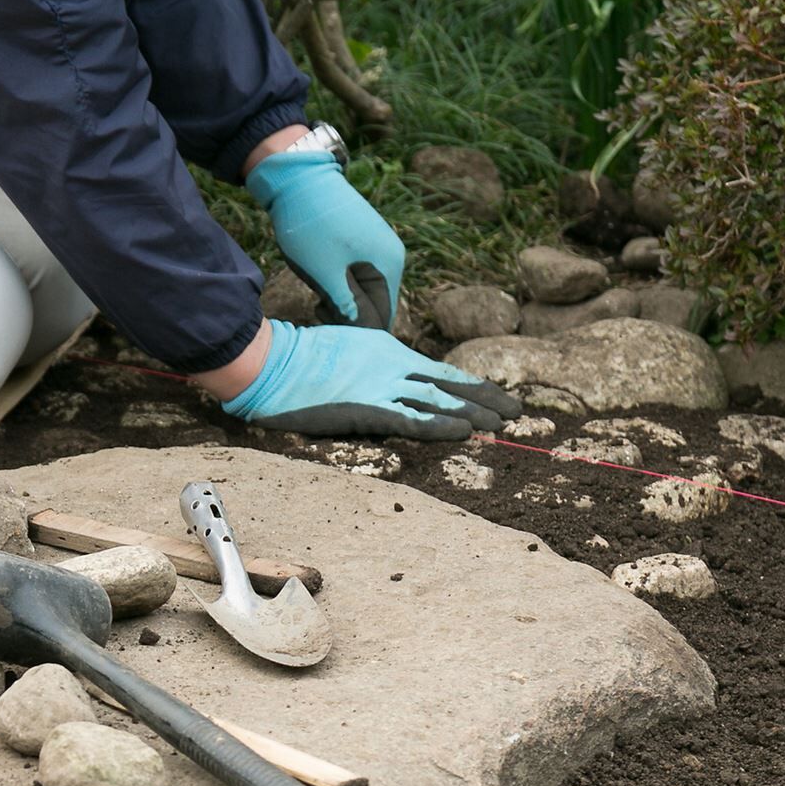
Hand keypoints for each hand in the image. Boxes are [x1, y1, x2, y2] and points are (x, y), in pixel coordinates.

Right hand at [219, 320, 522, 439]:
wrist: (268, 364)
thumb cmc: (292, 361)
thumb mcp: (338, 355)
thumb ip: (364, 367)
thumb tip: (378, 385)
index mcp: (385, 351)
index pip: (437, 371)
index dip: (470, 385)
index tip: (496, 396)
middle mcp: (390, 366)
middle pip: (447, 384)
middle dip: (484, 398)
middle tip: (516, 411)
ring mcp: (380, 386)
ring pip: (437, 401)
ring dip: (473, 414)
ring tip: (504, 425)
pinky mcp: (366, 408)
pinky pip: (410, 420)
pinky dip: (439, 427)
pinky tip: (465, 433)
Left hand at [248, 150, 403, 328]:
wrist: (299, 179)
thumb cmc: (311, 227)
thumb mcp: (326, 274)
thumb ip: (347, 306)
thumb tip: (364, 331)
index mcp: (389, 264)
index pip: (385, 316)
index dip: (359, 329)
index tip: (330, 327)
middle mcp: (391, 255)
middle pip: (376, 303)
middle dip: (349, 314)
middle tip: (318, 309)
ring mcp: (378, 245)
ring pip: (365, 289)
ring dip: (343, 299)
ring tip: (317, 295)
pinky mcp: (363, 240)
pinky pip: (358, 273)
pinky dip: (341, 283)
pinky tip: (321, 280)